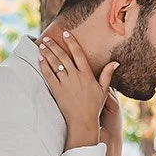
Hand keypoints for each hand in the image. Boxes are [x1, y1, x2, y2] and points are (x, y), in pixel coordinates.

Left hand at [38, 32, 112, 150]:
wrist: (83, 121)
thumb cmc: (94, 106)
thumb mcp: (103, 90)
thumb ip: (107, 74)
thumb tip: (115, 62)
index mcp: (87, 75)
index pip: (78, 54)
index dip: (72, 42)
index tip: (66, 33)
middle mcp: (75, 77)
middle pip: (63, 57)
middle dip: (54, 46)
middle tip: (47, 38)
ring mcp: (65, 83)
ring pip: (55, 64)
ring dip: (47, 53)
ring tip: (42, 45)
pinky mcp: (57, 90)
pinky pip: (49, 75)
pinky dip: (44, 66)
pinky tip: (40, 58)